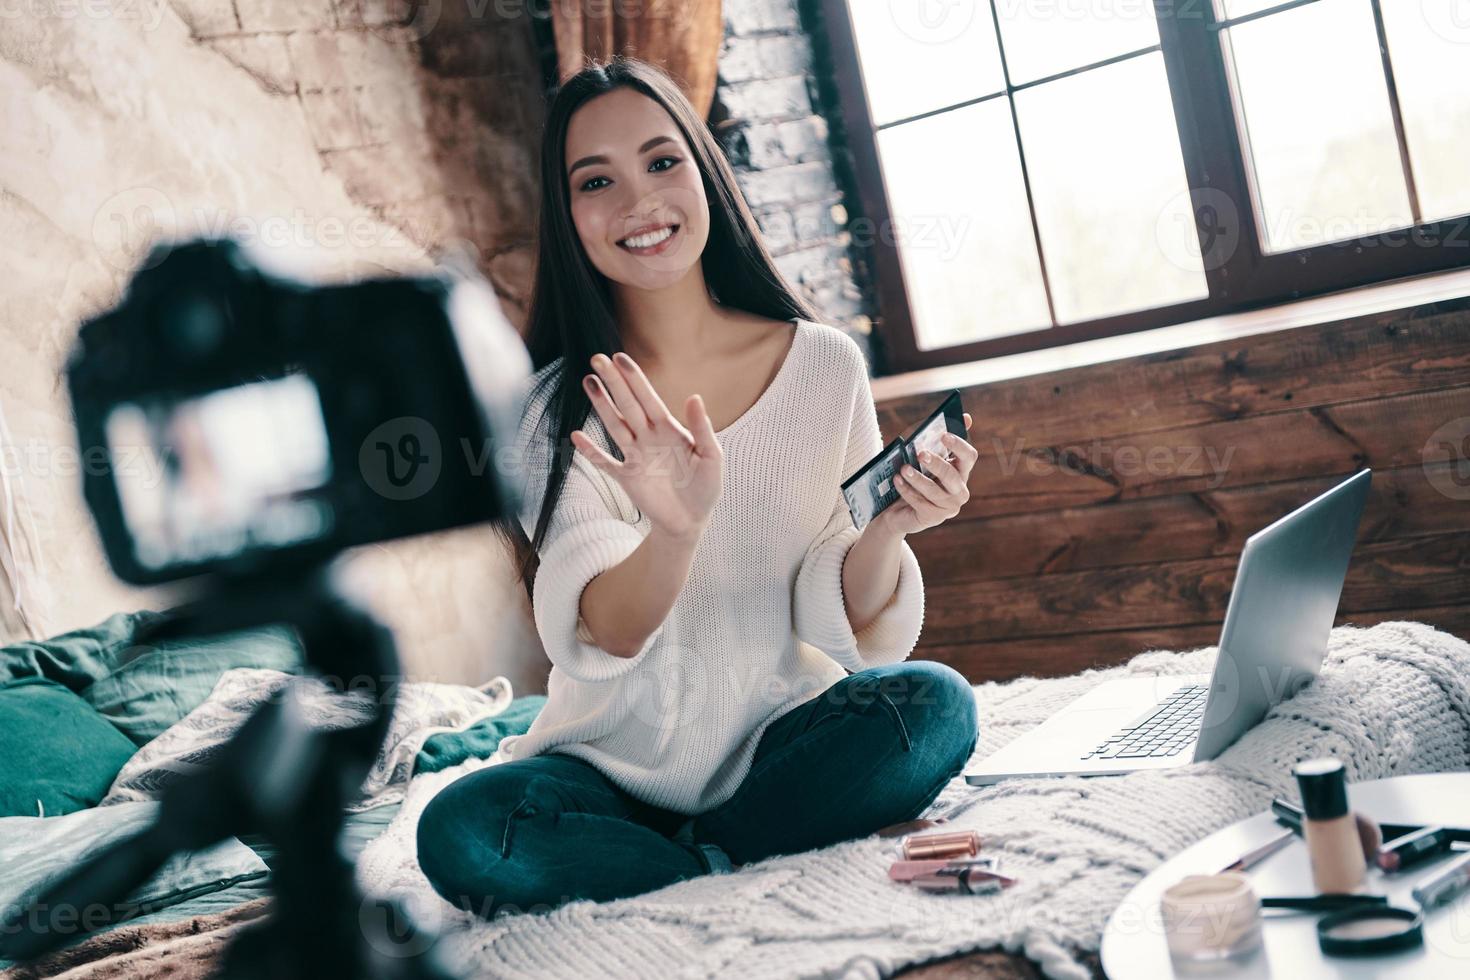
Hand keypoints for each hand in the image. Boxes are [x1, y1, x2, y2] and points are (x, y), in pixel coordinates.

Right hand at [571, 351, 722, 540]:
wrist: (691, 521)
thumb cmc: (706, 487)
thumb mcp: (711, 456)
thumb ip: (702, 429)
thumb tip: (694, 397)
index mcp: (669, 430)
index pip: (649, 398)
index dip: (635, 379)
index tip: (620, 358)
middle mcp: (649, 438)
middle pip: (628, 405)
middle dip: (614, 382)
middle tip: (597, 359)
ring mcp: (635, 456)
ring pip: (615, 425)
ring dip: (601, 405)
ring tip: (588, 382)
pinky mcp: (627, 478)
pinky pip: (604, 462)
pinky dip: (590, 451)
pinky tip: (576, 437)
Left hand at [873, 412, 974, 537]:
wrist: (897, 510)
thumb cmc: (914, 478)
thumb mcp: (922, 459)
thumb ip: (936, 440)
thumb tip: (963, 417)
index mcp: (961, 471)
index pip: (969, 457)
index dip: (958, 445)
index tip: (944, 435)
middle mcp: (959, 490)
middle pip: (952, 475)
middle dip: (936, 464)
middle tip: (921, 454)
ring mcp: (949, 507)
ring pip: (934, 490)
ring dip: (917, 478)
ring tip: (903, 468)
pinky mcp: (934, 517)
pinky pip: (920, 502)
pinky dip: (907, 490)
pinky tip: (897, 480)